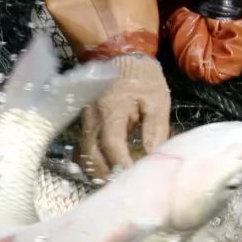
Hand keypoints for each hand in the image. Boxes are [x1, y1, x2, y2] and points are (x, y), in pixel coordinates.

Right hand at [79, 53, 169, 178]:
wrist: (120, 55)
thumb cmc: (143, 78)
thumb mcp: (157, 100)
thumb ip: (155, 129)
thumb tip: (153, 157)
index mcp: (111, 110)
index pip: (112, 145)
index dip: (121, 164)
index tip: (133, 179)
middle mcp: (92, 118)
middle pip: (92, 154)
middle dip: (106, 174)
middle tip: (122, 187)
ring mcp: (85, 121)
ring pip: (85, 154)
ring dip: (98, 170)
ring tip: (114, 182)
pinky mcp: (85, 123)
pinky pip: (85, 147)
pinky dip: (94, 161)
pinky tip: (106, 170)